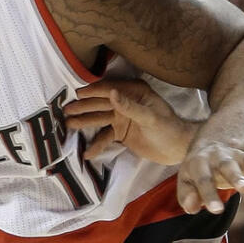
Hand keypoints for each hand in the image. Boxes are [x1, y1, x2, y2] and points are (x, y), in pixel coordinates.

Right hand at [64, 78, 199, 164]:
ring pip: (99, 118)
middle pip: (100, 103)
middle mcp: (126, 102)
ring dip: (84, 122)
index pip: (109, 89)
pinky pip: (105, 137)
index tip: (76, 94)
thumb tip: (111, 93)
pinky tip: (87, 153)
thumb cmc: (169, 129)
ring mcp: (122, 118)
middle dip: (83, 107)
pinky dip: (96, 144)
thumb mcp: (150, 118)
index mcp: (134, 92)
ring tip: (67, 125)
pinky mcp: (121, 133)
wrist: (178, 149)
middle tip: (65, 110)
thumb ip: (130, 107)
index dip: (92, 91)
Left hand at [178, 141, 243, 214]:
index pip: (204, 179)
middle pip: (228, 166)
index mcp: (199, 162)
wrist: (211, 144)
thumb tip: (192, 209)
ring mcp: (238, 156)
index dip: (209, 195)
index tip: (216, 211)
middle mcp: (220, 157)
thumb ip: (187, 196)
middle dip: (237, 177)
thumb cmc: (196, 171)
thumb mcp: (186, 181)